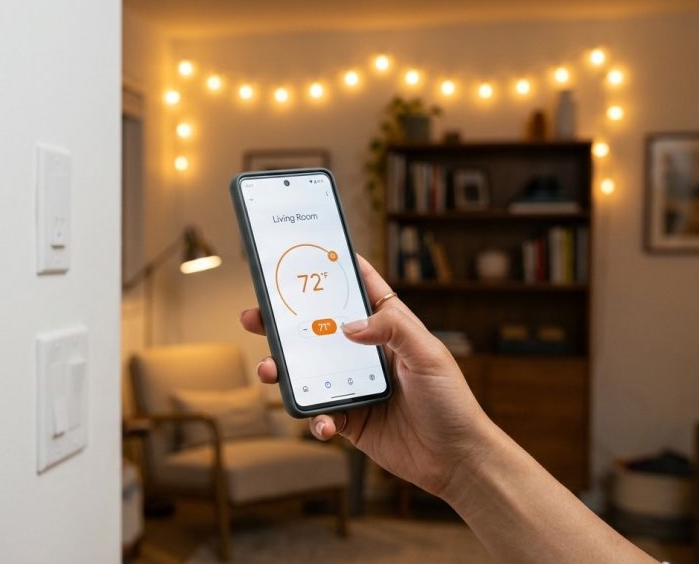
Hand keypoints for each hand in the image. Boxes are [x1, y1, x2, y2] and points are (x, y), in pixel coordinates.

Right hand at [241, 254, 494, 497]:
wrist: (456, 459)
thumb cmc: (451, 402)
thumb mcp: (428, 354)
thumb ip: (392, 329)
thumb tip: (347, 326)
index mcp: (389, 328)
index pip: (361, 289)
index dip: (336, 270)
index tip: (308, 253)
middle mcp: (367, 353)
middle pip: (318, 329)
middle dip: (283, 322)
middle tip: (255, 315)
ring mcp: (354, 386)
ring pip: (307, 371)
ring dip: (284, 370)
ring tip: (270, 370)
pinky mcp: (349, 419)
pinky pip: (319, 413)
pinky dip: (314, 418)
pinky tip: (323, 423)